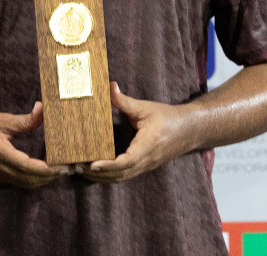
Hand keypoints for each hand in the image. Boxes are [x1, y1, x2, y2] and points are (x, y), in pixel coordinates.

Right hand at [0, 102, 63, 188]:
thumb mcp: (0, 119)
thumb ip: (24, 120)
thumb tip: (42, 109)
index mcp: (0, 153)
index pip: (29, 167)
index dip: (48, 169)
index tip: (64, 166)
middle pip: (29, 180)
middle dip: (49, 177)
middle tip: (67, 169)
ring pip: (24, 184)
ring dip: (41, 180)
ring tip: (57, 171)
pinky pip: (16, 182)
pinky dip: (30, 180)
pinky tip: (39, 172)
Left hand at [82, 82, 197, 182]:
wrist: (189, 130)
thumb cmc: (167, 117)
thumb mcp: (145, 107)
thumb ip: (125, 101)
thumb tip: (109, 87)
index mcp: (147, 145)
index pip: (125, 161)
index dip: (108, 165)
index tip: (92, 164)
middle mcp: (146, 160)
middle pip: (120, 174)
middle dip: (98, 174)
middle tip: (77, 167)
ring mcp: (146, 166)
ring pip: (122, 178)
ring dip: (102, 177)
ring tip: (82, 171)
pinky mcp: (145, 166)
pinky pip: (126, 176)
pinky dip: (110, 176)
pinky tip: (98, 171)